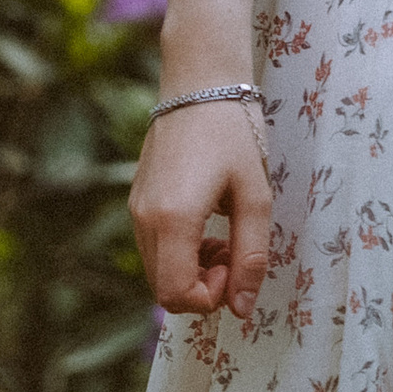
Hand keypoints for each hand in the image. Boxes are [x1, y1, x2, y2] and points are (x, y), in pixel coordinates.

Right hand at [129, 100, 272, 320]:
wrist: (200, 82)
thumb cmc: (234, 133)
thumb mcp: (256, 195)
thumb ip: (252, 255)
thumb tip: (243, 309)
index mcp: (172, 219)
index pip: (177, 295)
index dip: (211, 299)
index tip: (237, 268)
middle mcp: (144, 219)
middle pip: (165, 289)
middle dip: (204, 287)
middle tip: (236, 255)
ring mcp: (136, 209)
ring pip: (158, 271)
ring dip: (193, 270)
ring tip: (226, 239)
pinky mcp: (137, 200)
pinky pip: (154, 248)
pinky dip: (180, 252)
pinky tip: (207, 225)